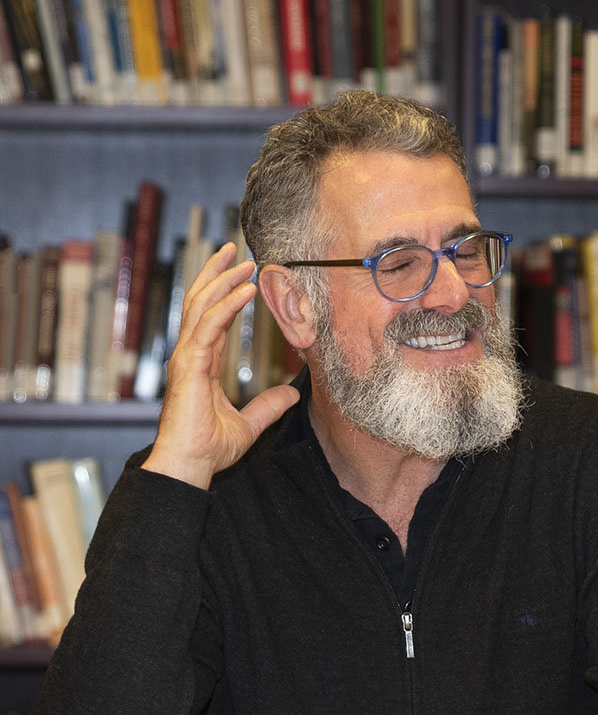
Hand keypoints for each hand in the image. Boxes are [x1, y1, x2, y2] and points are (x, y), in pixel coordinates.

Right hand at [142, 242, 299, 488]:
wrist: (190, 465)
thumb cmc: (209, 448)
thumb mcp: (250, 424)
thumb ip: (269, 406)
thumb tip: (293, 393)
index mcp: (202, 362)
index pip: (211, 316)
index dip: (224, 291)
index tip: (242, 271)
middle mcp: (191, 354)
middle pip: (200, 302)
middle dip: (216, 273)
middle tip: (234, 248)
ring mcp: (187, 358)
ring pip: (202, 306)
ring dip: (223, 280)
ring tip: (243, 259)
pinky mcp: (189, 366)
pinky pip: (208, 327)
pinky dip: (226, 305)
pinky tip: (244, 289)